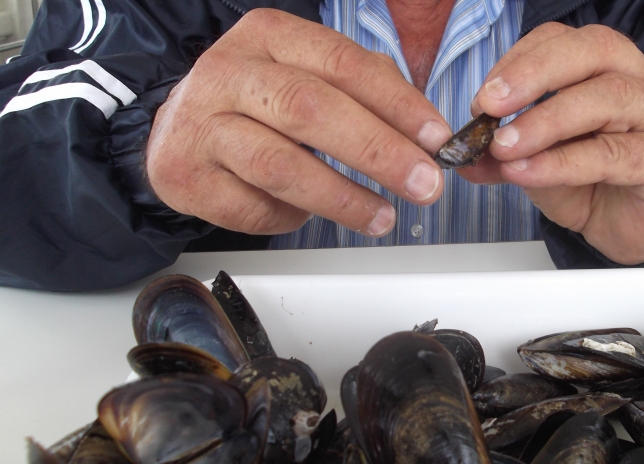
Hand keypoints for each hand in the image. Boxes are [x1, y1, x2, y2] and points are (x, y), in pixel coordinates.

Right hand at [146, 9, 450, 237]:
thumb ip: (364, 89)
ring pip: (281, 165)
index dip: (396, 104)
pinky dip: (289, 218)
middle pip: (311, 109)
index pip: (342, 63)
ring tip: (382, 217)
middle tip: (422, 185)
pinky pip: (252, 207)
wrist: (178, 132)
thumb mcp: (305, 75)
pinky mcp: (185, 176)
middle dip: (378, 151)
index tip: (435, 140)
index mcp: (268, 36)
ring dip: (343, 198)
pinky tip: (307, 215)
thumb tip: (423, 131)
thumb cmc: (257, 105)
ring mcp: (200, 125)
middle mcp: (228, 72)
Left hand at [466, 23, 643, 264]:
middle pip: (592, 51)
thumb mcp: (534, 161)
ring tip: (503, 147)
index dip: (519, 60)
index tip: (483, 96)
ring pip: (606, 99)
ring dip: (546, 121)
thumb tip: (461, 152)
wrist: (627, 228)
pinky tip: (527, 173)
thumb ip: (502, 153)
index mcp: (605, 65)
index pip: (562, 40)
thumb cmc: (588, 181)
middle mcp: (638, 79)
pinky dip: (563, 163)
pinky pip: (612, 155)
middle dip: (534, 73)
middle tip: (490, 105)